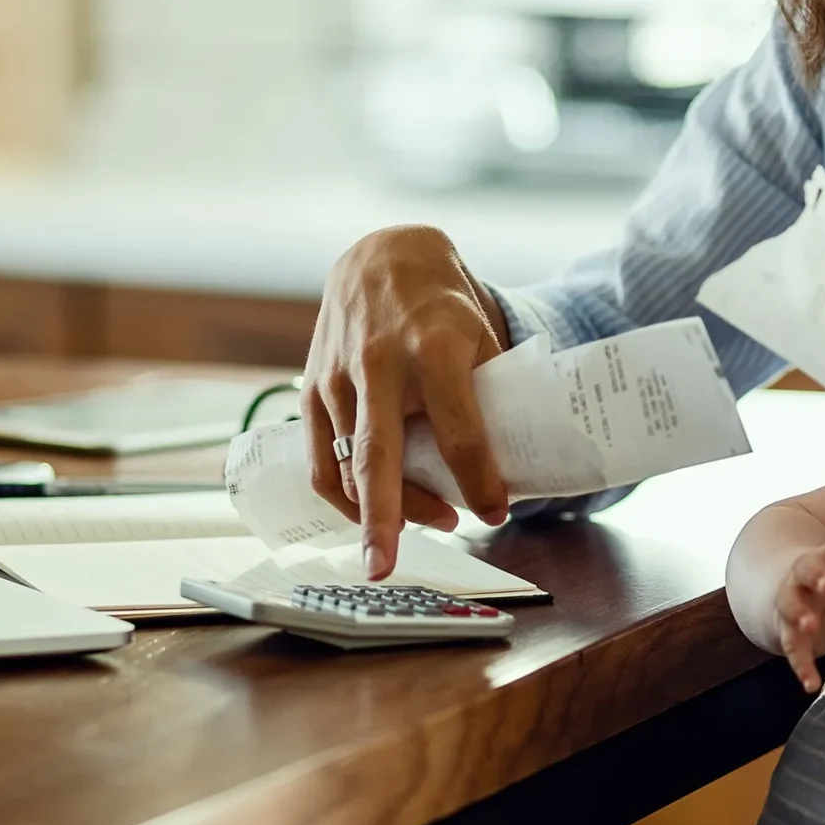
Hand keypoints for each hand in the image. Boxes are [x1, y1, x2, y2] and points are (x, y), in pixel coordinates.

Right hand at [303, 226, 512, 577]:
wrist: (382, 257)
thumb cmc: (441, 304)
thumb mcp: (481, 335)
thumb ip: (492, 395)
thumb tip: (512, 468)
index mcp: (432, 347)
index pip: (459, 430)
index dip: (480, 479)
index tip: (498, 510)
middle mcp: (378, 362)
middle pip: (380, 453)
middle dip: (384, 516)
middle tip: (386, 567)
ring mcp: (337, 376)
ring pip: (349, 466)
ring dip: (382, 510)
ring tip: (422, 526)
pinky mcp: (311, 388)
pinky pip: (321, 459)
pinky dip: (344, 496)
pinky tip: (372, 514)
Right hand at [772, 518, 824, 692]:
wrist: (808, 603)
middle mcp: (811, 573)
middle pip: (807, 567)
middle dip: (816, 575)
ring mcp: (797, 602)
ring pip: (790, 602)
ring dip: (799, 613)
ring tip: (810, 624)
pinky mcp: (791, 633)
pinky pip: (792, 648)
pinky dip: (800, 666)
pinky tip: (812, 684)